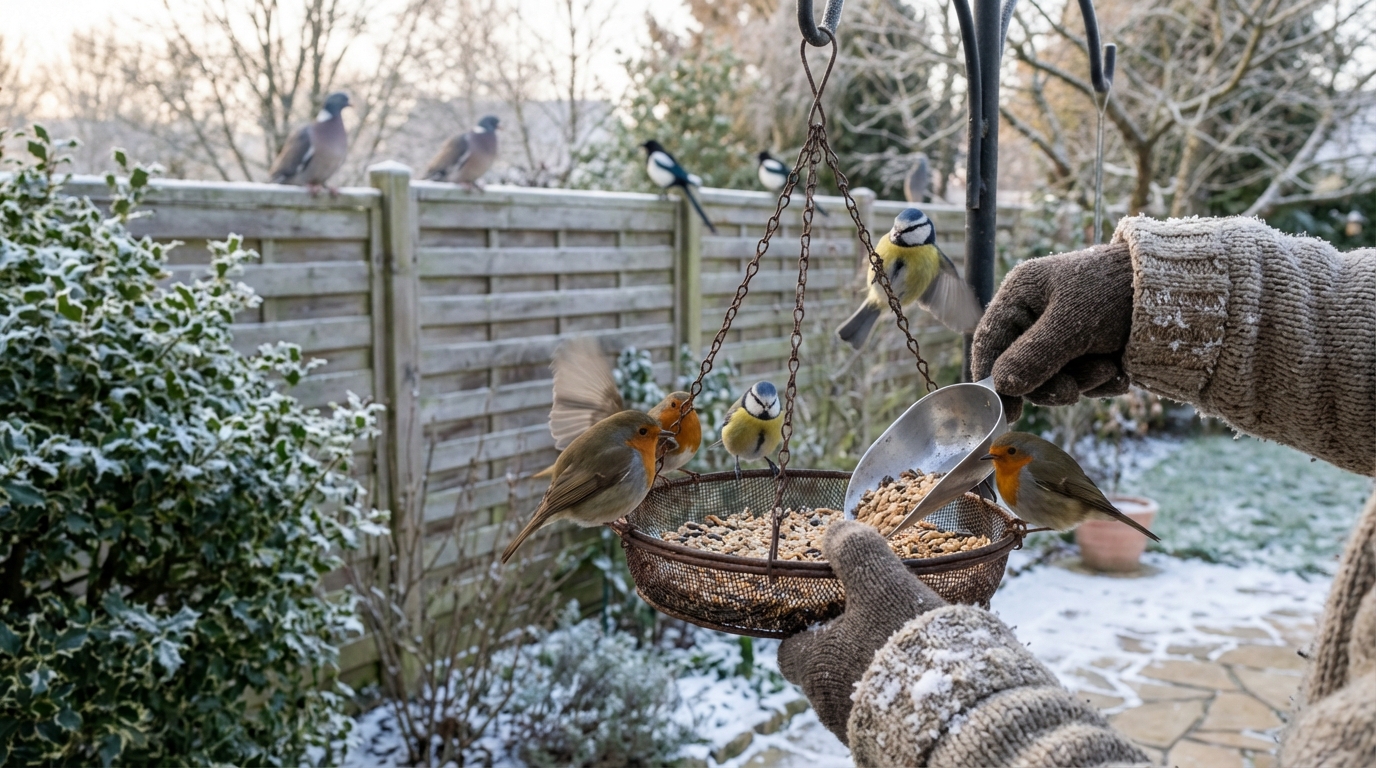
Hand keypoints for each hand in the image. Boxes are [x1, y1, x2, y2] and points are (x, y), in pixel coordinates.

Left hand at [777, 521, 945, 743]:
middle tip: (877, 620)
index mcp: (814, 668)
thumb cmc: (903, 644)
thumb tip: (835, 530)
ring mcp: (861, 728)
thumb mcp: (879, 584)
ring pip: (860, 689)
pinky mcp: (895, 741)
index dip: (802, 628)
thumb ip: (856, 552)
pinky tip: (930, 670)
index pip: (788, 651)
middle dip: (848, 645)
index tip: (825, 607)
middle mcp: (830, 706)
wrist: (953, 714)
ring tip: (911, 642)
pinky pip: (891, 709)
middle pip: (825, 670)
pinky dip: (903, 689)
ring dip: (879, 666)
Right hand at [971, 242, 1134, 420]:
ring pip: (1055, 379)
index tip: (1006, 412)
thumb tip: (1001, 386)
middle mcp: (1036, 315)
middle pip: (1023, 369)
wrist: (1178, 288)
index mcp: (1021, 295)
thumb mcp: (1072, 323)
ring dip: (1084, 382)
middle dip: (1053, 383)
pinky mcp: (1090, 349)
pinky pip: (1082, 379)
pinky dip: (1101, 382)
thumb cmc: (1115, 291)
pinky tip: (1120, 371)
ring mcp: (1064, 334)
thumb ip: (1033, 356)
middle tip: (1076, 390)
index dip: (991, 378)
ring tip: (1110, 368)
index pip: (989, 341)